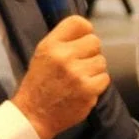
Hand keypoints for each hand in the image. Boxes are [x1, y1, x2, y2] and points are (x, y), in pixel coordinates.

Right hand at [10, 16, 109, 138]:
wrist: (33, 115)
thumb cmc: (39, 85)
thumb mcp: (42, 55)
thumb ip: (63, 41)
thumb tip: (88, 30)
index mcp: (51, 45)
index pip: (78, 23)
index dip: (85, 30)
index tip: (82, 40)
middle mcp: (64, 56)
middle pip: (95, 41)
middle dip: (90, 53)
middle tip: (79, 65)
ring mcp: (77, 73)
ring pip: (101, 61)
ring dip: (94, 70)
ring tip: (78, 79)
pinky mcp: (88, 89)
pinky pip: (105, 78)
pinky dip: (97, 84)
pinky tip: (83, 89)